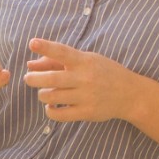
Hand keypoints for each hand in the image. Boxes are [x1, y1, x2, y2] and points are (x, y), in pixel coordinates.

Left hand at [23, 38, 137, 122]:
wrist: (130, 94)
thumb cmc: (103, 73)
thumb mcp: (86, 60)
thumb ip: (58, 61)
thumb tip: (30, 65)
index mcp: (85, 61)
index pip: (62, 52)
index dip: (46, 47)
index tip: (32, 43)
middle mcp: (85, 78)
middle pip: (51, 78)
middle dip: (33, 79)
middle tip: (28, 78)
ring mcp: (86, 96)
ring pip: (51, 97)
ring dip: (42, 94)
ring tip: (44, 92)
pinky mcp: (87, 113)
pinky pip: (59, 115)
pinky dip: (50, 111)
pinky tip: (52, 106)